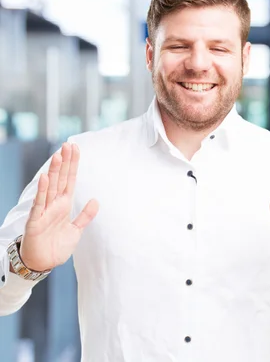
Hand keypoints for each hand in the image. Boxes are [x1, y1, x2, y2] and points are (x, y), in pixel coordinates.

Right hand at [19, 143, 98, 271]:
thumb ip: (85, 215)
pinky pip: (39, 204)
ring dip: (54, 172)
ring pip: (50, 188)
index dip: (73, 165)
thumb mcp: (76, 230)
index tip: (75, 149)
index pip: (70, 180)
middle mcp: (54, 205)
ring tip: (58, 156)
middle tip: (68, 145)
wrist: (42, 263)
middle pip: (60, 179)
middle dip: (65, 163)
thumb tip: (96, 200)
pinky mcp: (35, 221)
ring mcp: (44, 211)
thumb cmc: (56, 246)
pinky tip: (46, 178)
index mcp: (64, 205)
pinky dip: (42, 191)